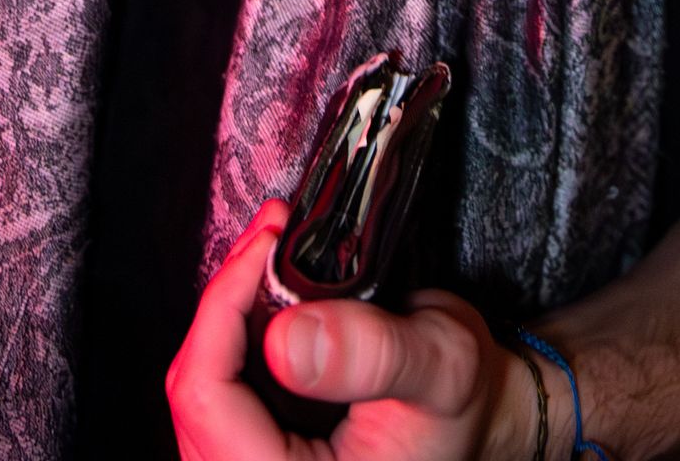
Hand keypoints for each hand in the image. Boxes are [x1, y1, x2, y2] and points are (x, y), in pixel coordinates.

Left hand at [167, 202, 540, 460]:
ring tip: (266, 254)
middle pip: (195, 398)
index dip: (220, 314)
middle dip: (224, 304)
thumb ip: (371, 356)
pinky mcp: (261, 446)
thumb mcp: (440, 366)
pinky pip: (221, 390)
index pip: (209, 406)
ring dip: (226, 314)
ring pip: (202, 391)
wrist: (484, 410)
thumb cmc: (466, 399)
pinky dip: (235, 331)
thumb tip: (284, 340)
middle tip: (268, 239)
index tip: (262, 247)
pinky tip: (262, 288)